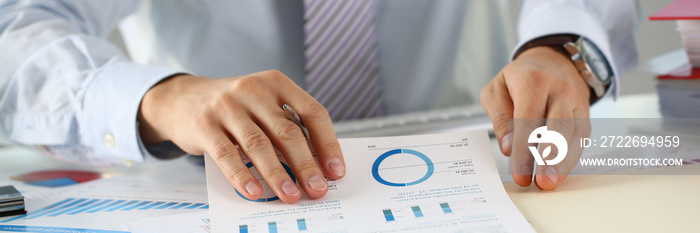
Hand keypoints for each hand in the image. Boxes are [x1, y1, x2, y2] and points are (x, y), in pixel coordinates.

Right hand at [138, 70, 345, 202]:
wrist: (182, 99)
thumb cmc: (234, 107)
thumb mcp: (263, 105)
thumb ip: (286, 126)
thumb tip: (316, 166)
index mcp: (276, 82)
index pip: (312, 112)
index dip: (328, 143)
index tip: (336, 170)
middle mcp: (253, 89)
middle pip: (288, 131)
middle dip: (306, 165)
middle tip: (318, 189)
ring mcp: (227, 106)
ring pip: (259, 145)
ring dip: (278, 175)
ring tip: (291, 195)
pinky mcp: (204, 125)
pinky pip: (227, 155)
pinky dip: (242, 176)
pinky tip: (254, 192)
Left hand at [480, 47, 591, 189]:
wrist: (553, 60)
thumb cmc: (519, 78)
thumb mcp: (497, 90)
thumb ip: (501, 118)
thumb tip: (509, 147)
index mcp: (532, 80)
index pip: (528, 118)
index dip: (525, 148)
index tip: (520, 172)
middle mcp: (559, 89)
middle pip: (558, 126)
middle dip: (550, 157)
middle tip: (543, 181)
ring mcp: (576, 101)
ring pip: (574, 133)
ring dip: (563, 162)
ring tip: (551, 182)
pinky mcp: (585, 114)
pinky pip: (581, 138)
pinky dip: (571, 157)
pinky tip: (560, 172)